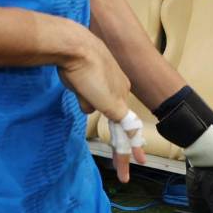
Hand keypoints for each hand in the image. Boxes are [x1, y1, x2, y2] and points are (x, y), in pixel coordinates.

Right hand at [57, 26, 136, 173]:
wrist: (75, 47)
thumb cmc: (73, 59)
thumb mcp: (78, 81)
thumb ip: (85, 96)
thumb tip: (88, 106)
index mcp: (113, 82)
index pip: (119, 110)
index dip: (124, 127)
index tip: (127, 139)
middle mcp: (120, 90)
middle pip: (125, 124)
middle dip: (130, 146)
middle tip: (140, 161)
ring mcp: (118, 99)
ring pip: (123, 132)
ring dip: (123, 154)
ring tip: (120, 165)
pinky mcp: (114, 106)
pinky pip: (123, 132)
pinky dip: (126, 148)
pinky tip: (134, 160)